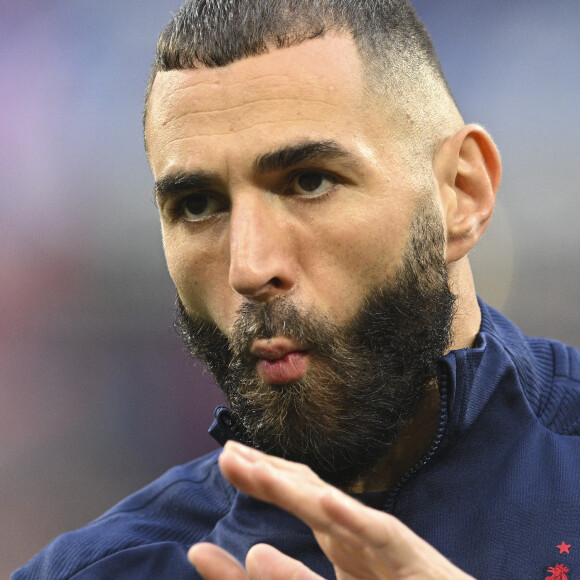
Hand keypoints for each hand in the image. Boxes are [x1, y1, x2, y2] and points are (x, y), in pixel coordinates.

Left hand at [188, 441, 474, 579]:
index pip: (298, 492)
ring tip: (258, 471)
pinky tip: (326, 502)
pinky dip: (354, 518)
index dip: (262, 475)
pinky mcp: (412, 561)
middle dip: (268, 471)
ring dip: (296, 490)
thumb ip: (285, 576)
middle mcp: (358, 531)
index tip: (228, 457)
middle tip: (228, 451)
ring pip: (337, 511)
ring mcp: (383, 543)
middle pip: (309, 492)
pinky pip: (382, 536)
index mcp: (340, 535)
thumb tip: (240, 553)